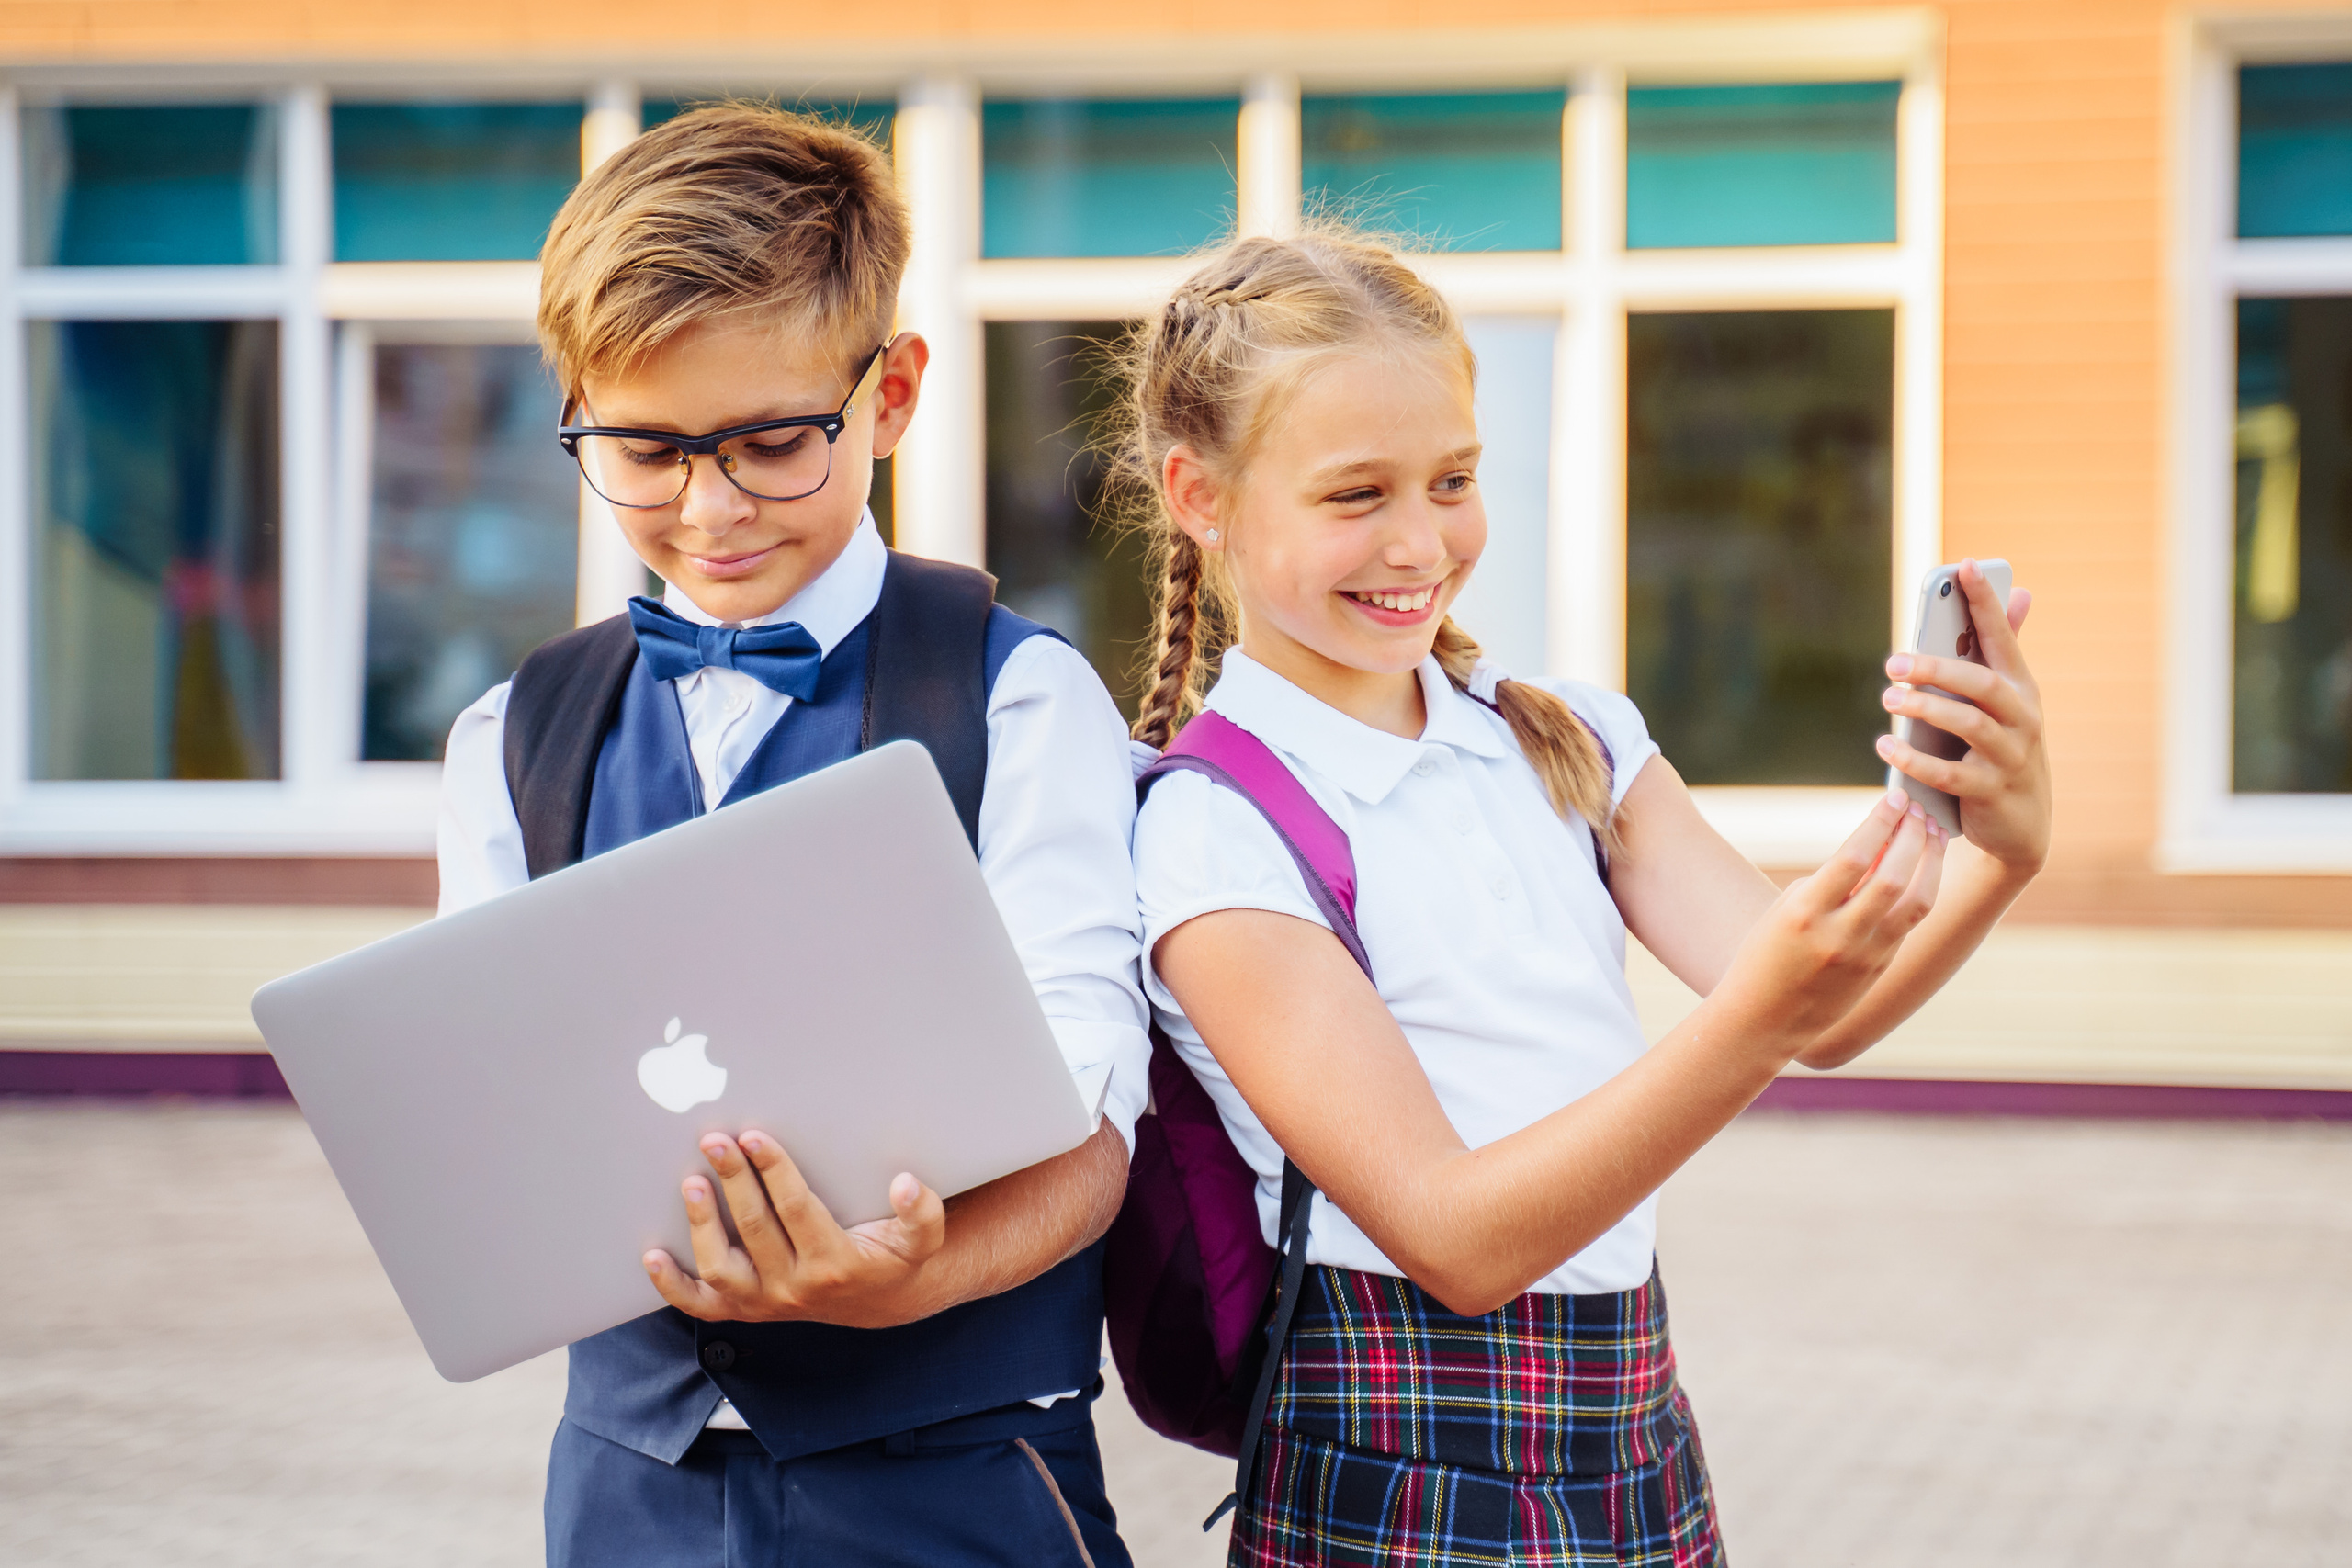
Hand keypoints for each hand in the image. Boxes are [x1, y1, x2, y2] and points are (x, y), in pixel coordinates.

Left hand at [642, 1131, 946, 1328]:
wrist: (879, 1302)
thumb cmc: (894, 1257)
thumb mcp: (921, 1240)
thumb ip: (922, 1213)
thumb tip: (906, 1184)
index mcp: (834, 1264)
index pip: (796, 1209)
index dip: (774, 1170)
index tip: (755, 1136)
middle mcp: (794, 1288)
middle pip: (754, 1230)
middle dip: (733, 1180)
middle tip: (715, 1140)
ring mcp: (764, 1302)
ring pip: (721, 1267)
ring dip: (701, 1225)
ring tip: (691, 1181)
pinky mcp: (744, 1310)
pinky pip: (701, 1305)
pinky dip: (672, 1284)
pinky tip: (652, 1254)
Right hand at [1712, 788, 1947, 1054]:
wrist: (1763, 1021)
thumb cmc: (1763, 955)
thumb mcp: (1786, 910)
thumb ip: (1830, 882)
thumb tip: (1877, 848)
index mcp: (1804, 913)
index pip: (1854, 857)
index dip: (1879, 823)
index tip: (1895, 797)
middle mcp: (1838, 935)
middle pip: (1893, 876)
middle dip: (1912, 836)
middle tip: (1919, 809)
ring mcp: (1864, 955)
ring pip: (1916, 902)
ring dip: (1931, 862)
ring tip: (1935, 833)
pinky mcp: (1879, 968)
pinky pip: (1909, 923)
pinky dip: (1921, 889)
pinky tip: (1924, 869)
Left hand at [1876, 558, 2051, 875]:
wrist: (2024, 824)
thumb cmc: (2005, 749)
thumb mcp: (2009, 702)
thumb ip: (2004, 650)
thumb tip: (2022, 592)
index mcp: (2022, 687)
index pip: (2004, 637)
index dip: (1987, 602)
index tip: (1965, 565)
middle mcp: (2024, 717)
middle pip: (1982, 682)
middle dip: (1938, 667)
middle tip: (1893, 662)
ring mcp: (2011, 756)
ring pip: (1969, 725)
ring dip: (1925, 710)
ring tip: (1888, 700)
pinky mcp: (1991, 792)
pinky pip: (1950, 773)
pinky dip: (1916, 762)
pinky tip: (1886, 749)